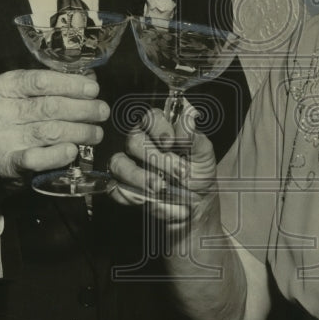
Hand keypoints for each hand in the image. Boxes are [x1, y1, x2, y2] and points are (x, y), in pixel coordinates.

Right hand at [0, 69, 109, 188]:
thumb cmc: (17, 121)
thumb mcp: (28, 97)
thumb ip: (55, 87)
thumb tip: (90, 78)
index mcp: (3, 87)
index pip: (40, 81)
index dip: (71, 84)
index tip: (93, 89)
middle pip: (49, 107)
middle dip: (82, 109)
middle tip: (102, 111)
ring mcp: (1, 138)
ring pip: (49, 131)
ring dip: (80, 132)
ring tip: (96, 133)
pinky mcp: (6, 163)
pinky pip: (36, 158)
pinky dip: (58, 155)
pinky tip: (73, 151)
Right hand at [108, 107, 216, 223]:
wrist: (195, 201)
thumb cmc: (198, 172)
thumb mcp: (203, 154)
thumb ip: (195, 137)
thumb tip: (188, 120)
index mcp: (160, 129)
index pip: (151, 117)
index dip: (158, 128)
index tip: (171, 143)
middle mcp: (141, 142)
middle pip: (134, 140)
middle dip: (156, 159)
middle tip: (178, 173)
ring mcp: (129, 163)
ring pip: (119, 162)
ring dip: (139, 177)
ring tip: (159, 188)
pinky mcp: (122, 185)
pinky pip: (115, 187)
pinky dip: (129, 194)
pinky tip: (146, 199)